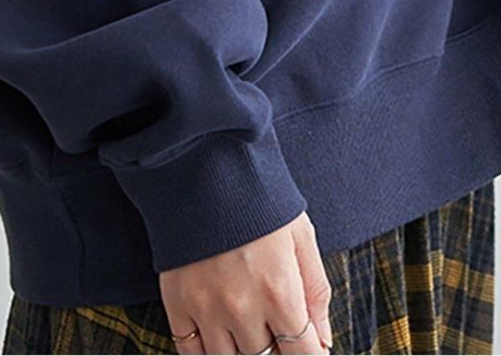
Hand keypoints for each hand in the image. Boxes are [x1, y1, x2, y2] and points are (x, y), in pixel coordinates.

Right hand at [160, 211, 332, 354]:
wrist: (205, 163)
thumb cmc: (258, 196)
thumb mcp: (301, 235)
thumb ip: (315, 291)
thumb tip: (323, 339)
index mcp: (279, 291)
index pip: (302, 353)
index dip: (309, 355)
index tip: (307, 347)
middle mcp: (243, 308)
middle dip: (276, 349)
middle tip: (276, 331)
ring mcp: (206, 308)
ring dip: (243, 352)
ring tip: (249, 330)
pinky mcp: (177, 302)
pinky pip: (190, 351)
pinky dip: (205, 353)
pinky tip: (219, 340)